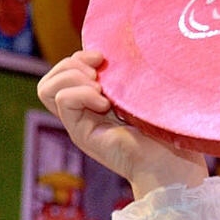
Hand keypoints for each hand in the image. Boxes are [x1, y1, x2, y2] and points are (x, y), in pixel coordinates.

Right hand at [37, 50, 207, 198]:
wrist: (172, 164)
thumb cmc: (167, 131)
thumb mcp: (142, 94)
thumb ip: (124, 77)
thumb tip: (107, 54)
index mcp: (96, 102)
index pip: (64, 72)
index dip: (78, 57)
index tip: (103, 57)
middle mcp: (84, 114)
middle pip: (50, 79)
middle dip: (71, 64)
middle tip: (99, 73)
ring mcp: (80, 125)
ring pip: (47, 88)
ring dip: (73, 78)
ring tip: (101, 90)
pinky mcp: (82, 134)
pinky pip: (63, 100)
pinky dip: (82, 93)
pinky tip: (105, 104)